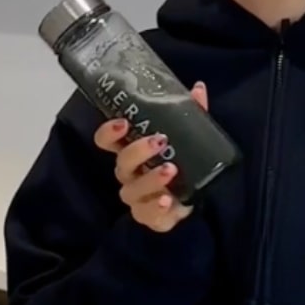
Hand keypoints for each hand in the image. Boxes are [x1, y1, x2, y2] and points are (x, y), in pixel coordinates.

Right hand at [93, 81, 209, 232]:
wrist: (193, 199)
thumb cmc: (182, 163)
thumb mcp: (188, 137)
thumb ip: (192, 114)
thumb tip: (198, 88)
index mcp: (132, 151)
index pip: (107, 140)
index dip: (109, 132)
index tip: (123, 122)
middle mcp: (129, 174)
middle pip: (121, 163)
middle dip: (138, 151)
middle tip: (159, 141)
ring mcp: (137, 197)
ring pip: (132, 190)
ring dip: (150, 179)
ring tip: (171, 169)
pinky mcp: (149, 216)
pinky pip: (147, 214)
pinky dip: (156, 208)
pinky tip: (167, 200)